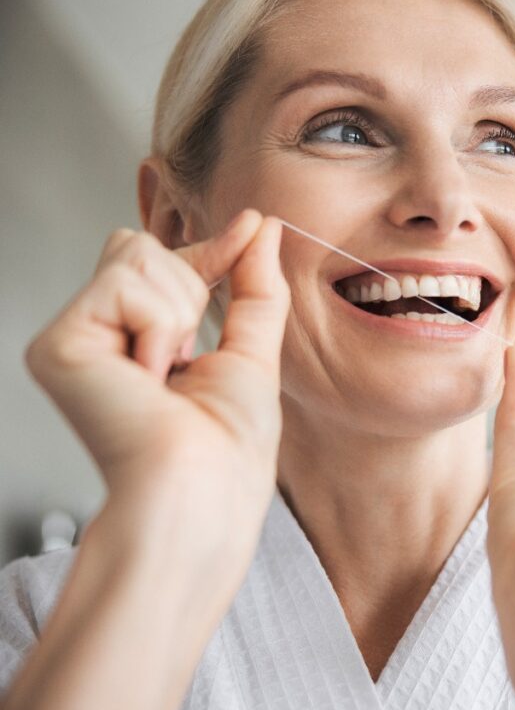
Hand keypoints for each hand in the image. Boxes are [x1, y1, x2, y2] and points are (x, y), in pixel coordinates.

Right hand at [25, 210, 289, 570]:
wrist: (207, 486)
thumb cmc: (230, 443)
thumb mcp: (252, 349)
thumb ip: (254, 285)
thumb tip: (261, 223)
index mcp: (138, 342)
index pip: (166, 266)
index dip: (210, 249)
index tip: (252, 224)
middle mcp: (98, 337)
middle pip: (143, 247)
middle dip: (191, 286)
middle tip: (187, 357)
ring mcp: (74, 339)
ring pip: (136, 254)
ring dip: (179, 311)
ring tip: (167, 372)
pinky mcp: (58, 345)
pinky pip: (127, 284)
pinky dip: (160, 325)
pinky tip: (149, 375)